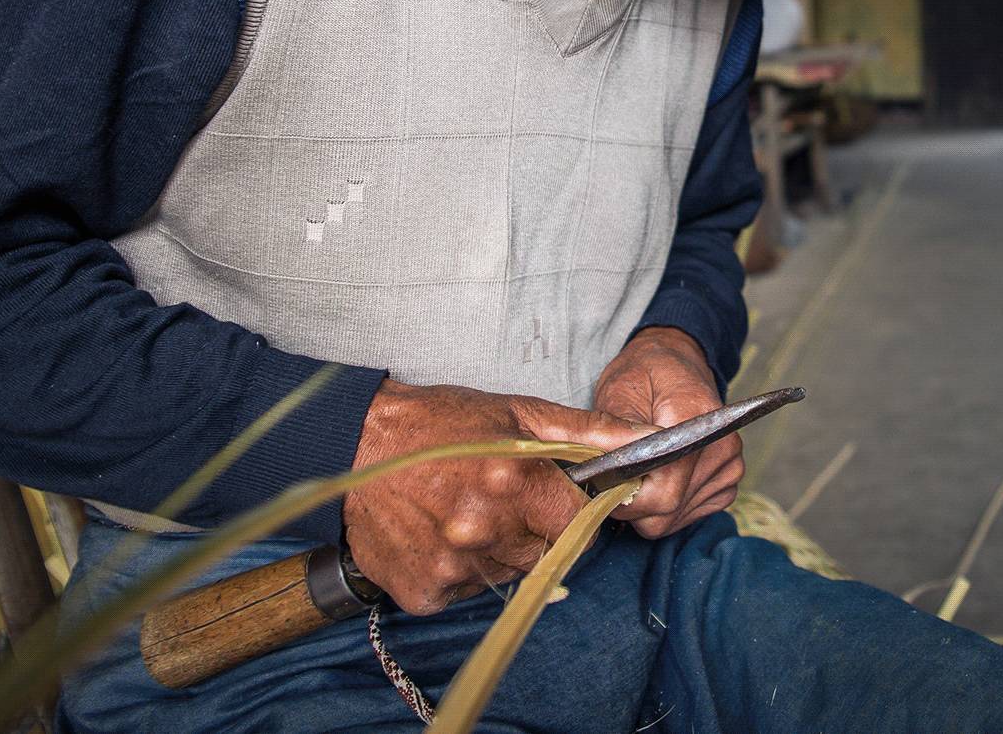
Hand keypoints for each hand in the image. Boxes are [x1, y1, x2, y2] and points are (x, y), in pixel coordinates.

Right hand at [342, 380, 650, 613]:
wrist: (354, 441)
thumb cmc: (442, 420)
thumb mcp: (519, 412)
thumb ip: (589, 432)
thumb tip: (648, 440)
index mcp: (515, 482)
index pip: (581, 525)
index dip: (572, 511)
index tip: (553, 496)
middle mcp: (484, 530)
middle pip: (544, 553)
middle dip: (533, 529)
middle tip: (501, 497)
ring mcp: (451, 566)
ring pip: (506, 574)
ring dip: (496, 550)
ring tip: (464, 510)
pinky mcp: (422, 592)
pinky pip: (463, 591)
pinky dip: (457, 570)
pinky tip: (438, 533)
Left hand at [591, 327, 742, 538]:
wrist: (675, 367)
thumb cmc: (643, 376)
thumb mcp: (619, 391)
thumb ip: (612, 431)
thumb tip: (607, 470)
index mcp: (695, 417)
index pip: (665, 486)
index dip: (627, 494)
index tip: (605, 482)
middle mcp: (722, 445)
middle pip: (668, 509)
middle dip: (633, 503)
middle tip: (616, 476)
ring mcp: (730, 465)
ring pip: (673, 519)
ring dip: (647, 506)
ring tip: (639, 471)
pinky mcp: (729, 482)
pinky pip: (687, 516)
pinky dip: (665, 507)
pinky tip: (657, 478)